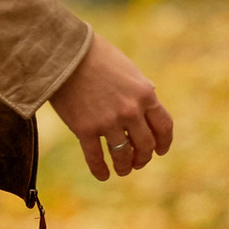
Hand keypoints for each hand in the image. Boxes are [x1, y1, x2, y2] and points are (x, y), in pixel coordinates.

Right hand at [50, 34, 173, 183]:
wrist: (64, 52)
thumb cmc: (95, 56)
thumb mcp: (127, 69)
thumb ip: (139, 88)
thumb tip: (150, 96)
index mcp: (145, 94)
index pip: (164, 127)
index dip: (163, 143)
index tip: (159, 151)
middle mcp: (131, 111)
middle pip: (145, 145)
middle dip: (143, 158)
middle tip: (138, 162)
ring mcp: (108, 121)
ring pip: (123, 155)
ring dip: (124, 166)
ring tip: (122, 170)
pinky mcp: (85, 129)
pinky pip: (96, 157)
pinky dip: (100, 170)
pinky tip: (103, 175)